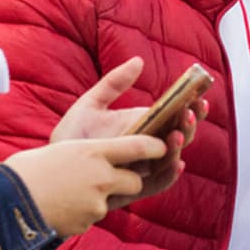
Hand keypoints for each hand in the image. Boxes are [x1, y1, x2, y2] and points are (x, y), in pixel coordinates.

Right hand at [3, 135, 166, 236]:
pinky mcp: (88, 223)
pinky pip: (93, 217)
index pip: (138, 146)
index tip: (163, 146)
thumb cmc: (25, 171)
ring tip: (67, 193)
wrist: (3, 205)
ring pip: (113, 200)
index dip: (155, 147)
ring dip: (100, 198)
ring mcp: (96, 203)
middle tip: (108, 179)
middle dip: (129, 181)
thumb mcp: (60, 150)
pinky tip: (60, 208)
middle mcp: (101, 177)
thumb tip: (104, 156)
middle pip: (135, 180)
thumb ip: (88, 153)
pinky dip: (82, 213)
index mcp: (93, 151)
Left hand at [50, 57, 203, 203]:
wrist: (50, 167)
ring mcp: (142, 168)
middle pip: (180, 136)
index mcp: (143, 126)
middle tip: (188, 113)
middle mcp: (148, 147)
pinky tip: (176, 163)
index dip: (191, 107)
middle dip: (189, 124)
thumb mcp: (90, 104)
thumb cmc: (71, 137)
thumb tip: (139, 60)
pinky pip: (157, 184)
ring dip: (179, 147)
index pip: (175, 115)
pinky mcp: (133, 188)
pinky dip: (170, 175)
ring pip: (171, 158)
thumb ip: (114, 83)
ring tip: (176, 134)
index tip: (200, 96)